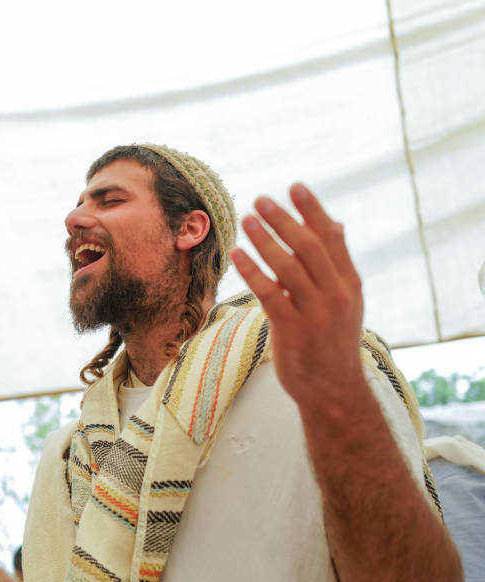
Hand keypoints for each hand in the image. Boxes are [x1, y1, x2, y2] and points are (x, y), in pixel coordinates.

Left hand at [230, 183, 364, 405]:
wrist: (333, 389)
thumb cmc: (332, 341)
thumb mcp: (345, 300)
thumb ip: (336, 264)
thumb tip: (336, 223)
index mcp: (349, 282)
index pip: (331, 238)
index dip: (313, 211)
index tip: (295, 187)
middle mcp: (336, 293)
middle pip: (309, 247)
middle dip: (284, 220)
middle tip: (261, 199)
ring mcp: (315, 312)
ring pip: (288, 267)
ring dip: (265, 240)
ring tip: (246, 219)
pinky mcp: (293, 329)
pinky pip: (270, 293)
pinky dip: (253, 271)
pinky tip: (237, 254)